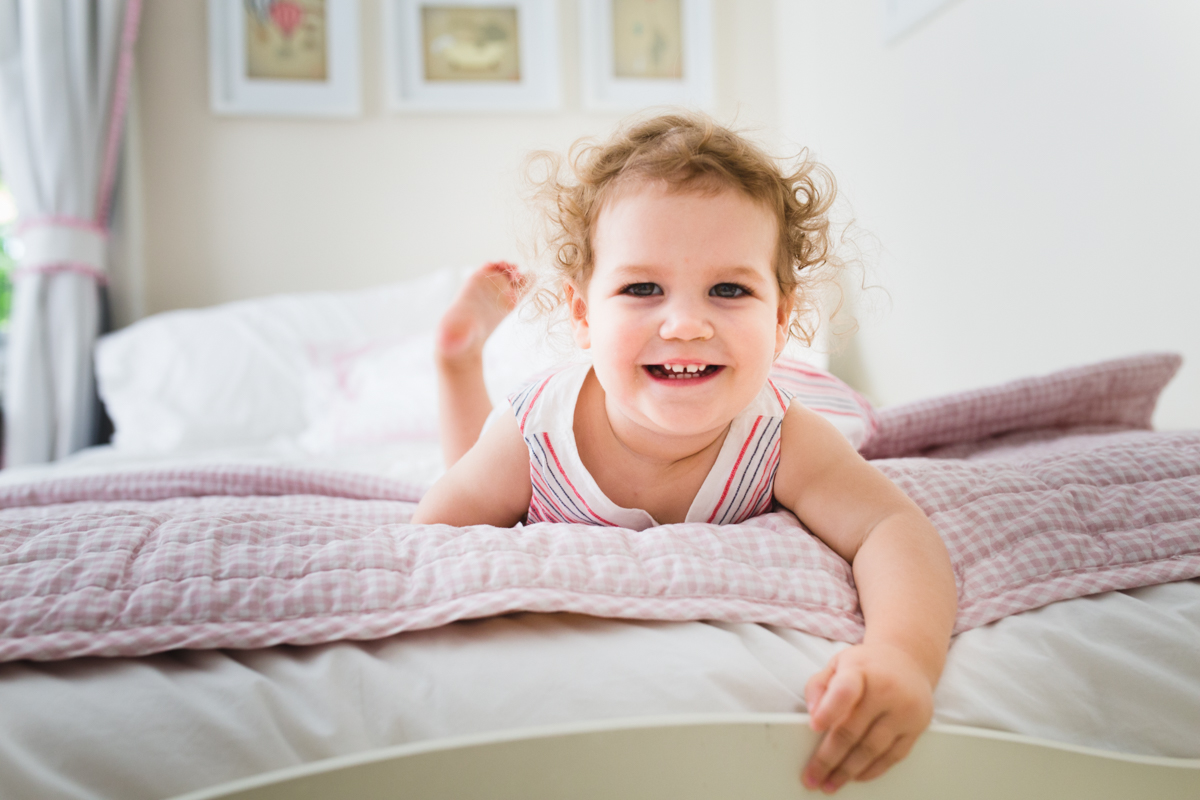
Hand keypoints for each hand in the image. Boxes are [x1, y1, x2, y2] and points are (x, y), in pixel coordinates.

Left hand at [801, 643, 934, 792]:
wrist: (908, 661)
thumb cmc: (866, 666)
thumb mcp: (838, 663)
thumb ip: (819, 686)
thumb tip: (813, 715)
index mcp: (860, 669)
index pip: (845, 691)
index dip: (829, 710)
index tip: (814, 727)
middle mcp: (886, 689)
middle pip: (853, 730)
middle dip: (829, 758)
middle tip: (812, 776)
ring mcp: (904, 710)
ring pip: (873, 748)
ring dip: (848, 771)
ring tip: (831, 783)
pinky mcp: (917, 727)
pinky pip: (893, 756)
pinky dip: (873, 770)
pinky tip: (856, 776)